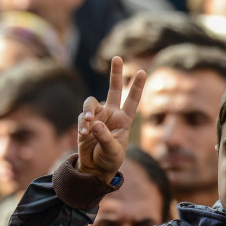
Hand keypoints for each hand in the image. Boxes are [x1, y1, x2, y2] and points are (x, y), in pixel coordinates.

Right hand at [77, 57, 146, 184]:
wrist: (95, 168)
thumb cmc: (110, 159)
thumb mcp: (112, 151)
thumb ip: (105, 137)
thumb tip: (94, 123)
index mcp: (124, 120)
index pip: (133, 100)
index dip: (137, 86)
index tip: (143, 72)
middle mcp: (111, 114)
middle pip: (114, 89)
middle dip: (116, 74)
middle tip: (117, 57)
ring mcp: (97, 117)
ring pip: (91, 103)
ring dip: (88, 111)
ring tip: (88, 124)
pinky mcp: (85, 123)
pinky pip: (82, 118)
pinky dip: (82, 125)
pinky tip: (84, 134)